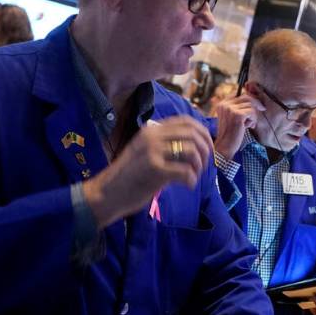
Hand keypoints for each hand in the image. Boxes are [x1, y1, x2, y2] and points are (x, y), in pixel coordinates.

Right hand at [82, 115, 211, 227]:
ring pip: (192, 150)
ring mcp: (152, 151)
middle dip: (206, 150)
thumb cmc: (129, 176)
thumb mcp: (146, 153)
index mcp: (151, 131)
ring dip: (199, 166)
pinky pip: (185, 171)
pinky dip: (191, 180)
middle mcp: (152, 137)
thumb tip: (197, 145)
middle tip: (204, 165)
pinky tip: (186, 186)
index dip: (203, 132)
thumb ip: (166, 146)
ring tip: (193, 177)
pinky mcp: (154, 169)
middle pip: (193, 134)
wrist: (107, 194)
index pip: (186, 121)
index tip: (209, 147)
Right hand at [214, 94, 263, 160]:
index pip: (237, 93)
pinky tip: (249, 126)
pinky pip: (252, 112)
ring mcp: (230, 109)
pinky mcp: (237, 115)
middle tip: (262, 108)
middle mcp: (224, 104)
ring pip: (251, 105)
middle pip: (246, 97)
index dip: (249, 97)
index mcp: (221, 104)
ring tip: (249, 124)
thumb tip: (253, 99)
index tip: (256, 103)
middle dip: (256, 103)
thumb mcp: (232, 118)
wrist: (225, 146)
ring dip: (253, 115)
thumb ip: (238, 108)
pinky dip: (253, 120)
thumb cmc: (231, 134)